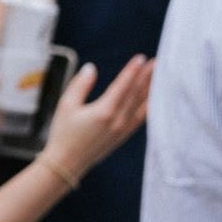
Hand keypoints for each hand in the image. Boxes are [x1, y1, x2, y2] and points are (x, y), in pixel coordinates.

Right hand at [41, 55, 153, 179]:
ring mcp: (122, 130)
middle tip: (156, 62)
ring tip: (158, 77)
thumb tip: (91, 68)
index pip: (122, 86)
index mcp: (104, 111)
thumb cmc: (63, 134)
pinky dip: (147, 107)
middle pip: (136, 94)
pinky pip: (139, 119)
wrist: (66, 163)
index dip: (132, 70)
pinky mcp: (122, 137)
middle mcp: (118, 120)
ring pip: (141, 106)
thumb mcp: (66, 105)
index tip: (141, 58)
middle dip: (146, 76)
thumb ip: (80, 85)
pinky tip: (151, 100)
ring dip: (150, 90)